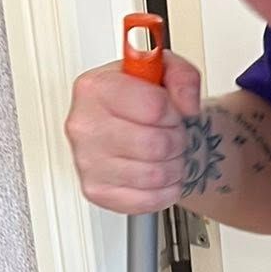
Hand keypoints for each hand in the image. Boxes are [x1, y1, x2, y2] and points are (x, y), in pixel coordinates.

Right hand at [63, 49, 206, 214]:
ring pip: (154, 175)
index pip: (153, 107)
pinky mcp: (96, 191)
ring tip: (167, 154)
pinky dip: (166, 191)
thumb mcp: (165, 72)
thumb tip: (186, 103)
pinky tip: (160, 175)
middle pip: (155, 145)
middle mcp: (84, 125)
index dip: (173, 112)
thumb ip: (182, 76)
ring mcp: (86, 161)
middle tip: (172, 135)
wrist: (130, 126)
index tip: (170, 111)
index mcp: (94, 88)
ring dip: (174, 167)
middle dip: (177, 141)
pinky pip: (147, 200)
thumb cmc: (141, 101)